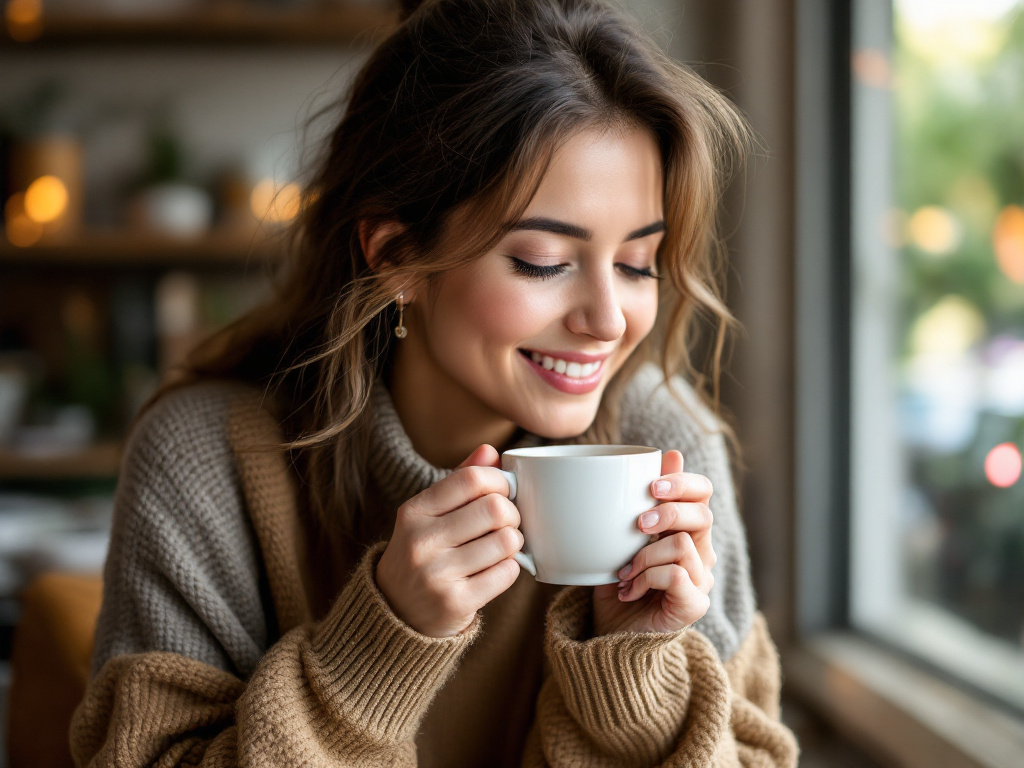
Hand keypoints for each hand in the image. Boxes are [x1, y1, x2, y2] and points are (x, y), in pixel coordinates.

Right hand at [376, 444, 522, 637]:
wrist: (396, 613)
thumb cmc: (423, 552)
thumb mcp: (430, 514)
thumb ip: (460, 480)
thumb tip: (490, 451)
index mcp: (414, 511)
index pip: (471, 479)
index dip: (500, 481)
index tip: (505, 491)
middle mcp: (421, 541)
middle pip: (495, 509)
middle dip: (512, 514)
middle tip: (507, 523)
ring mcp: (436, 574)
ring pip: (506, 542)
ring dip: (514, 543)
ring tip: (502, 547)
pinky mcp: (455, 602)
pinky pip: (507, 573)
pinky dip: (511, 568)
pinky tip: (496, 569)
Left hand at [592, 450, 715, 635]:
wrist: (608, 636)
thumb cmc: (616, 584)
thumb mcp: (621, 536)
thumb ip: (640, 501)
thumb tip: (666, 454)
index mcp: (686, 529)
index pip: (703, 492)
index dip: (682, 482)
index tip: (651, 486)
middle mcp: (702, 552)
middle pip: (702, 514)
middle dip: (666, 513)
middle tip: (638, 525)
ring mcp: (702, 579)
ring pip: (684, 544)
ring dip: (645, 554)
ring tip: (623, 571)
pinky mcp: (695, 604)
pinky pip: (677, 574)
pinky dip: (646, 578)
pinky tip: (628, 591)